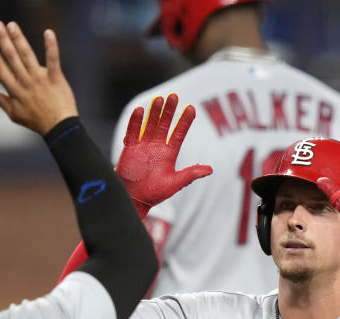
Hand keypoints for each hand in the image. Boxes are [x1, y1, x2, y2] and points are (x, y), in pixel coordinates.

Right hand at [0, 24, 77, 134]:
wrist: (59, 127)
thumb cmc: (36, 121)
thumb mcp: (14, 114)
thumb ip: (0, 101)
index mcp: (14, 90)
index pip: (0, 68)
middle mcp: (25, 82)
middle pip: (12, 58)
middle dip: (3, 40)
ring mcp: (40, 79)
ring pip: (27, 55)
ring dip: (19, 39)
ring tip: (12, 25)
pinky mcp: (55, 78)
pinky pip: (53, 59)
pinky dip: (51, 46)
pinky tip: (48, 32)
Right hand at [117, 94, 212, 215]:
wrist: (135, 199)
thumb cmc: (154, 193)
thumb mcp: (175, 184)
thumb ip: (190, 174)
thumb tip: (210, 170)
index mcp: (169, 154)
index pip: (179, 133)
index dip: (185, 121)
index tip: (191, 108)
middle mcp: (157, 147)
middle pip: (164, 124)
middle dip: (169, 111)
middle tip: (174, 96)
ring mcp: (143, 146)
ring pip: (150, 125)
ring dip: (154, 113)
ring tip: (159, 99)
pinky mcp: (130, 149)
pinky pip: (133, 132)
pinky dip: (135, 122)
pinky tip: (139, 110)